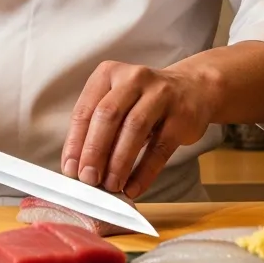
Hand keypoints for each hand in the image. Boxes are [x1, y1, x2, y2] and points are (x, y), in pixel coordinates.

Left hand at [61, 61, 214, 199]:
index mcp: (109, 73)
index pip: (85, 109)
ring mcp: (161, 94)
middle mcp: (134, 78)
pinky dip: (144, 172)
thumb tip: (80, 168)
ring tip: (110, 186)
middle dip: (95, 151)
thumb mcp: (118, 102)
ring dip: (119, 162)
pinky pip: (160, 148)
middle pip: (108, 115)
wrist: (193, 89)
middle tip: (88, 179)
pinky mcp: (182, 115)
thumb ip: (98, 128)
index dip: (75, 142)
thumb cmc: (143, 102)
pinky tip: (133, 188)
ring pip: (134, 129)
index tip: (70, 169)